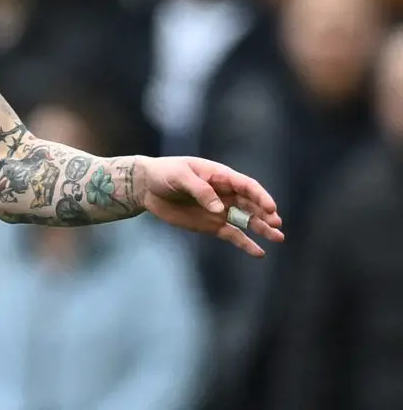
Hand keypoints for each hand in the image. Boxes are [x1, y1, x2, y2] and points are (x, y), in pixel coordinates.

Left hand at [134, 156, 284, 256]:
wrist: (147, 187)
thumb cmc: (164, 174)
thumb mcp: (180, 176)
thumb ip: (200, 190)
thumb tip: (219, 209)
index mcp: (220, 176)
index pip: (247, 186)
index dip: (260, 196)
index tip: (271, 208)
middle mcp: (225, 193)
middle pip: (251, 204)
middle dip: (266, 214)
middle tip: (276, 225)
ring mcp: (220, 210)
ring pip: (247, 220)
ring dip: (262, 229)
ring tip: (278, 238)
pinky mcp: (211, 224)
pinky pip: (232, 235)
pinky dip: (245, 243)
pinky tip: (259, 252)